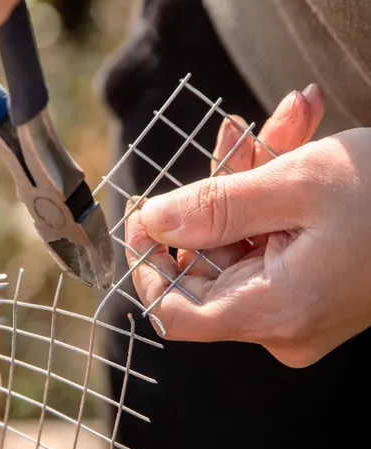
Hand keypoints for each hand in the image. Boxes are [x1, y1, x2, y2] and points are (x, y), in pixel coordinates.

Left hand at [126, 84, 370, 367]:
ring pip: (243, 244)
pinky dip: (274, 196)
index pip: (173, 313)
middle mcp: (282, 324)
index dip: (147, 264)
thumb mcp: (297, 185)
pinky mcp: (310, 290)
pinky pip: (271, 245)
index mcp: (274, 312)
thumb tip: (153, 221)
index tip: (140, 217)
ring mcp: (297, 310)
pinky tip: (295, 141)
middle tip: (234, 136)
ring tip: (287, 122)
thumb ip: (212, 207)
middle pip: (210, 264)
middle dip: (215, 194)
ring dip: (251, 181)